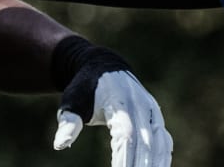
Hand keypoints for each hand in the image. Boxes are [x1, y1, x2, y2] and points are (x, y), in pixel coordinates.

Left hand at [56, 70, 172, 166]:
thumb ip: (68, 123)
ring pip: (159, 142)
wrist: (103, 66)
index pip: (126, 136)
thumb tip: (59, 144)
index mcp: (119, 102)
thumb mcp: (72, 102)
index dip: (124, 158)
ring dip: (156, 164)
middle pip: (145, 143)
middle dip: (141, 166)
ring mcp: (151, 110)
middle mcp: (140, 106)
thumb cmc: (84, 88)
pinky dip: (163, 157)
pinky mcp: (156, 116)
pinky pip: (164, 140)